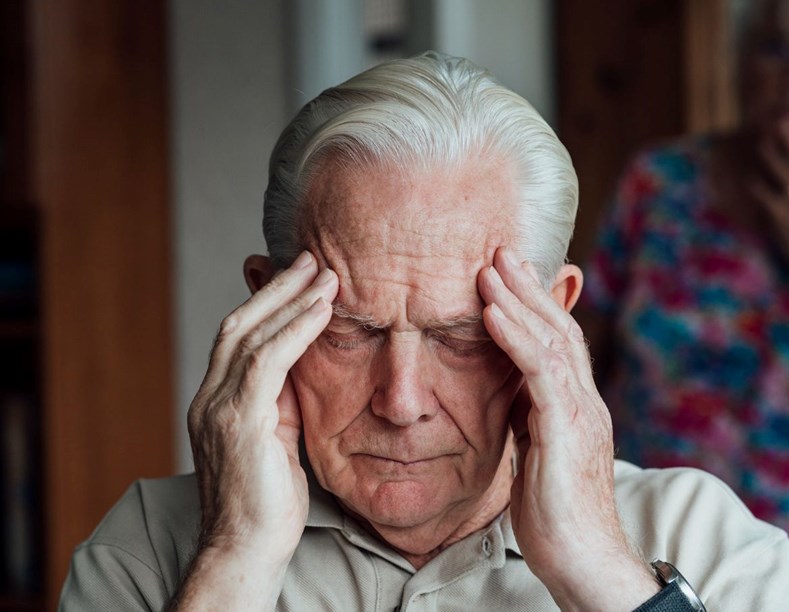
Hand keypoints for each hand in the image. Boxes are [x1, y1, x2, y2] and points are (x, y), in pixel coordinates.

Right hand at [187, 251, 335, 567]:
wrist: (245, 551)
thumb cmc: (268, 504)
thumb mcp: (279, 440)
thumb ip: (284, 401)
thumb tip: (305, 366)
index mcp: (218, 402)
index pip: (238, 337)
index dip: (266, 301)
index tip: (298, 274)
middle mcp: (209, 398)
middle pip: (239, 323)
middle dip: (276, 287)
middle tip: (313, 257)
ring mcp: (218, 408)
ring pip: (249, 333)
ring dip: (290, 298)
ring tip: (325, 272)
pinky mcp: (237, 421)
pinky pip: (267, 361)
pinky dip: (295, 329)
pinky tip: (322, 309)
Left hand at [477, 247, 657, 611]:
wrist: (585, 565)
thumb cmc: (558, 521)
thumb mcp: (538, 458)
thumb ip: (531, 420)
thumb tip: (513, 394)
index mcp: (578, 410)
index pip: (560, 345)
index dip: (536, 307)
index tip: (508, 275)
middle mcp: (587, 404)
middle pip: (561, 330)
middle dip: (529, 288)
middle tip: (500, 251)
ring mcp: (582, 415)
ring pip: (553, 342)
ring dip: (519, 300)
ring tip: (489, 268)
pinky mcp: (568, 433)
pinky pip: (540, 374)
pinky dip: (516, 338)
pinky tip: (493, 314)